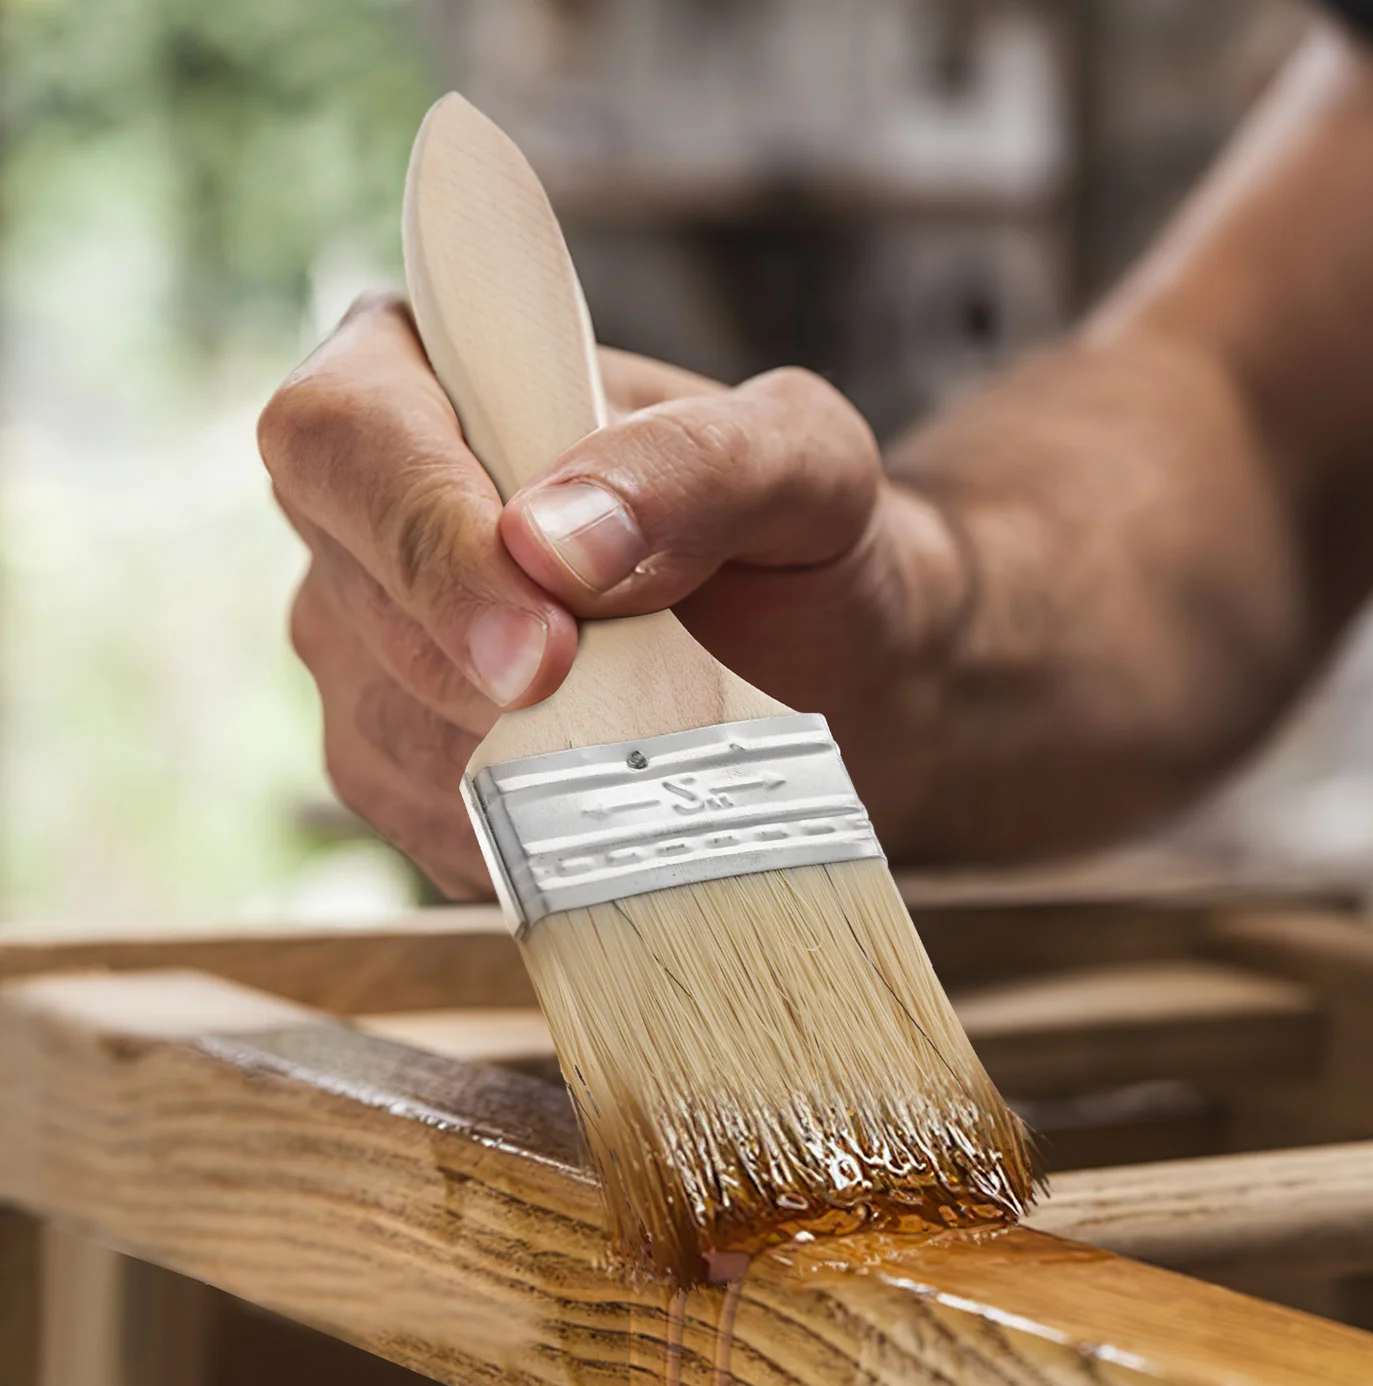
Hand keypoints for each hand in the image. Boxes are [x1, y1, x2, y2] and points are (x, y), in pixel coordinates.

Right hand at [259, 294, 967, 894]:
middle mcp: (370, 508)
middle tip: (643, 707)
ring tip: (657, 734)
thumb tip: (552, 545)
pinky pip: (423, 817)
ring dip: (529, 759)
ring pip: (387, 727)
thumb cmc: (806, 540)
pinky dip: (531, 825)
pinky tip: (617, 789)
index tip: (546, 644)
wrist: (827, 668)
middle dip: (499, 674)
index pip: (345, 433)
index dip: (426, 538)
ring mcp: (364, 641)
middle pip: (360, 599)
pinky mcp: (390, 760)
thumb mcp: (804, 463)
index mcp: (433, 374)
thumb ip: (699, 465)